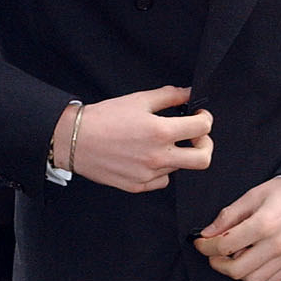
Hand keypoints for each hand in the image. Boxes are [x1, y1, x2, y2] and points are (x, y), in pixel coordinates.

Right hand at [64, 85, 212, 192]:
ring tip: (160, 143)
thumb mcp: (138, 100)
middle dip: (205, 145)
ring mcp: (148, 174)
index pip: (203, 128)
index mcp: (161, 132)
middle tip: (195, 136)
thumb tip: (189, 93)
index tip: (200, 116)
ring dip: (177, 154)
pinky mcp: (137, 186)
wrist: (74, 140)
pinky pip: (162, 181)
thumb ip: (169, 96)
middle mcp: (158, 157)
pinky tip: (148, 158)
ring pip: (180, 168)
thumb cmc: (103, 118)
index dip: (206, 118)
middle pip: (203, 159)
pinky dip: (161, 170)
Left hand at [193, 177, 280, 280]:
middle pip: (236, 270)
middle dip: (218, 264)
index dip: (206, 247)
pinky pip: (270, 280)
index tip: (201, 243)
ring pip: (252, 279)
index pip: (224, 245)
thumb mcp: (255, 195)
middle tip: (215, 254)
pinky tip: (255, 259)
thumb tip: (208, 233)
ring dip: (238, 270)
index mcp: (264, 224)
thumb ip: (229, 215)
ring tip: (237, 255)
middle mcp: (277, 244)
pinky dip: (257, 273)